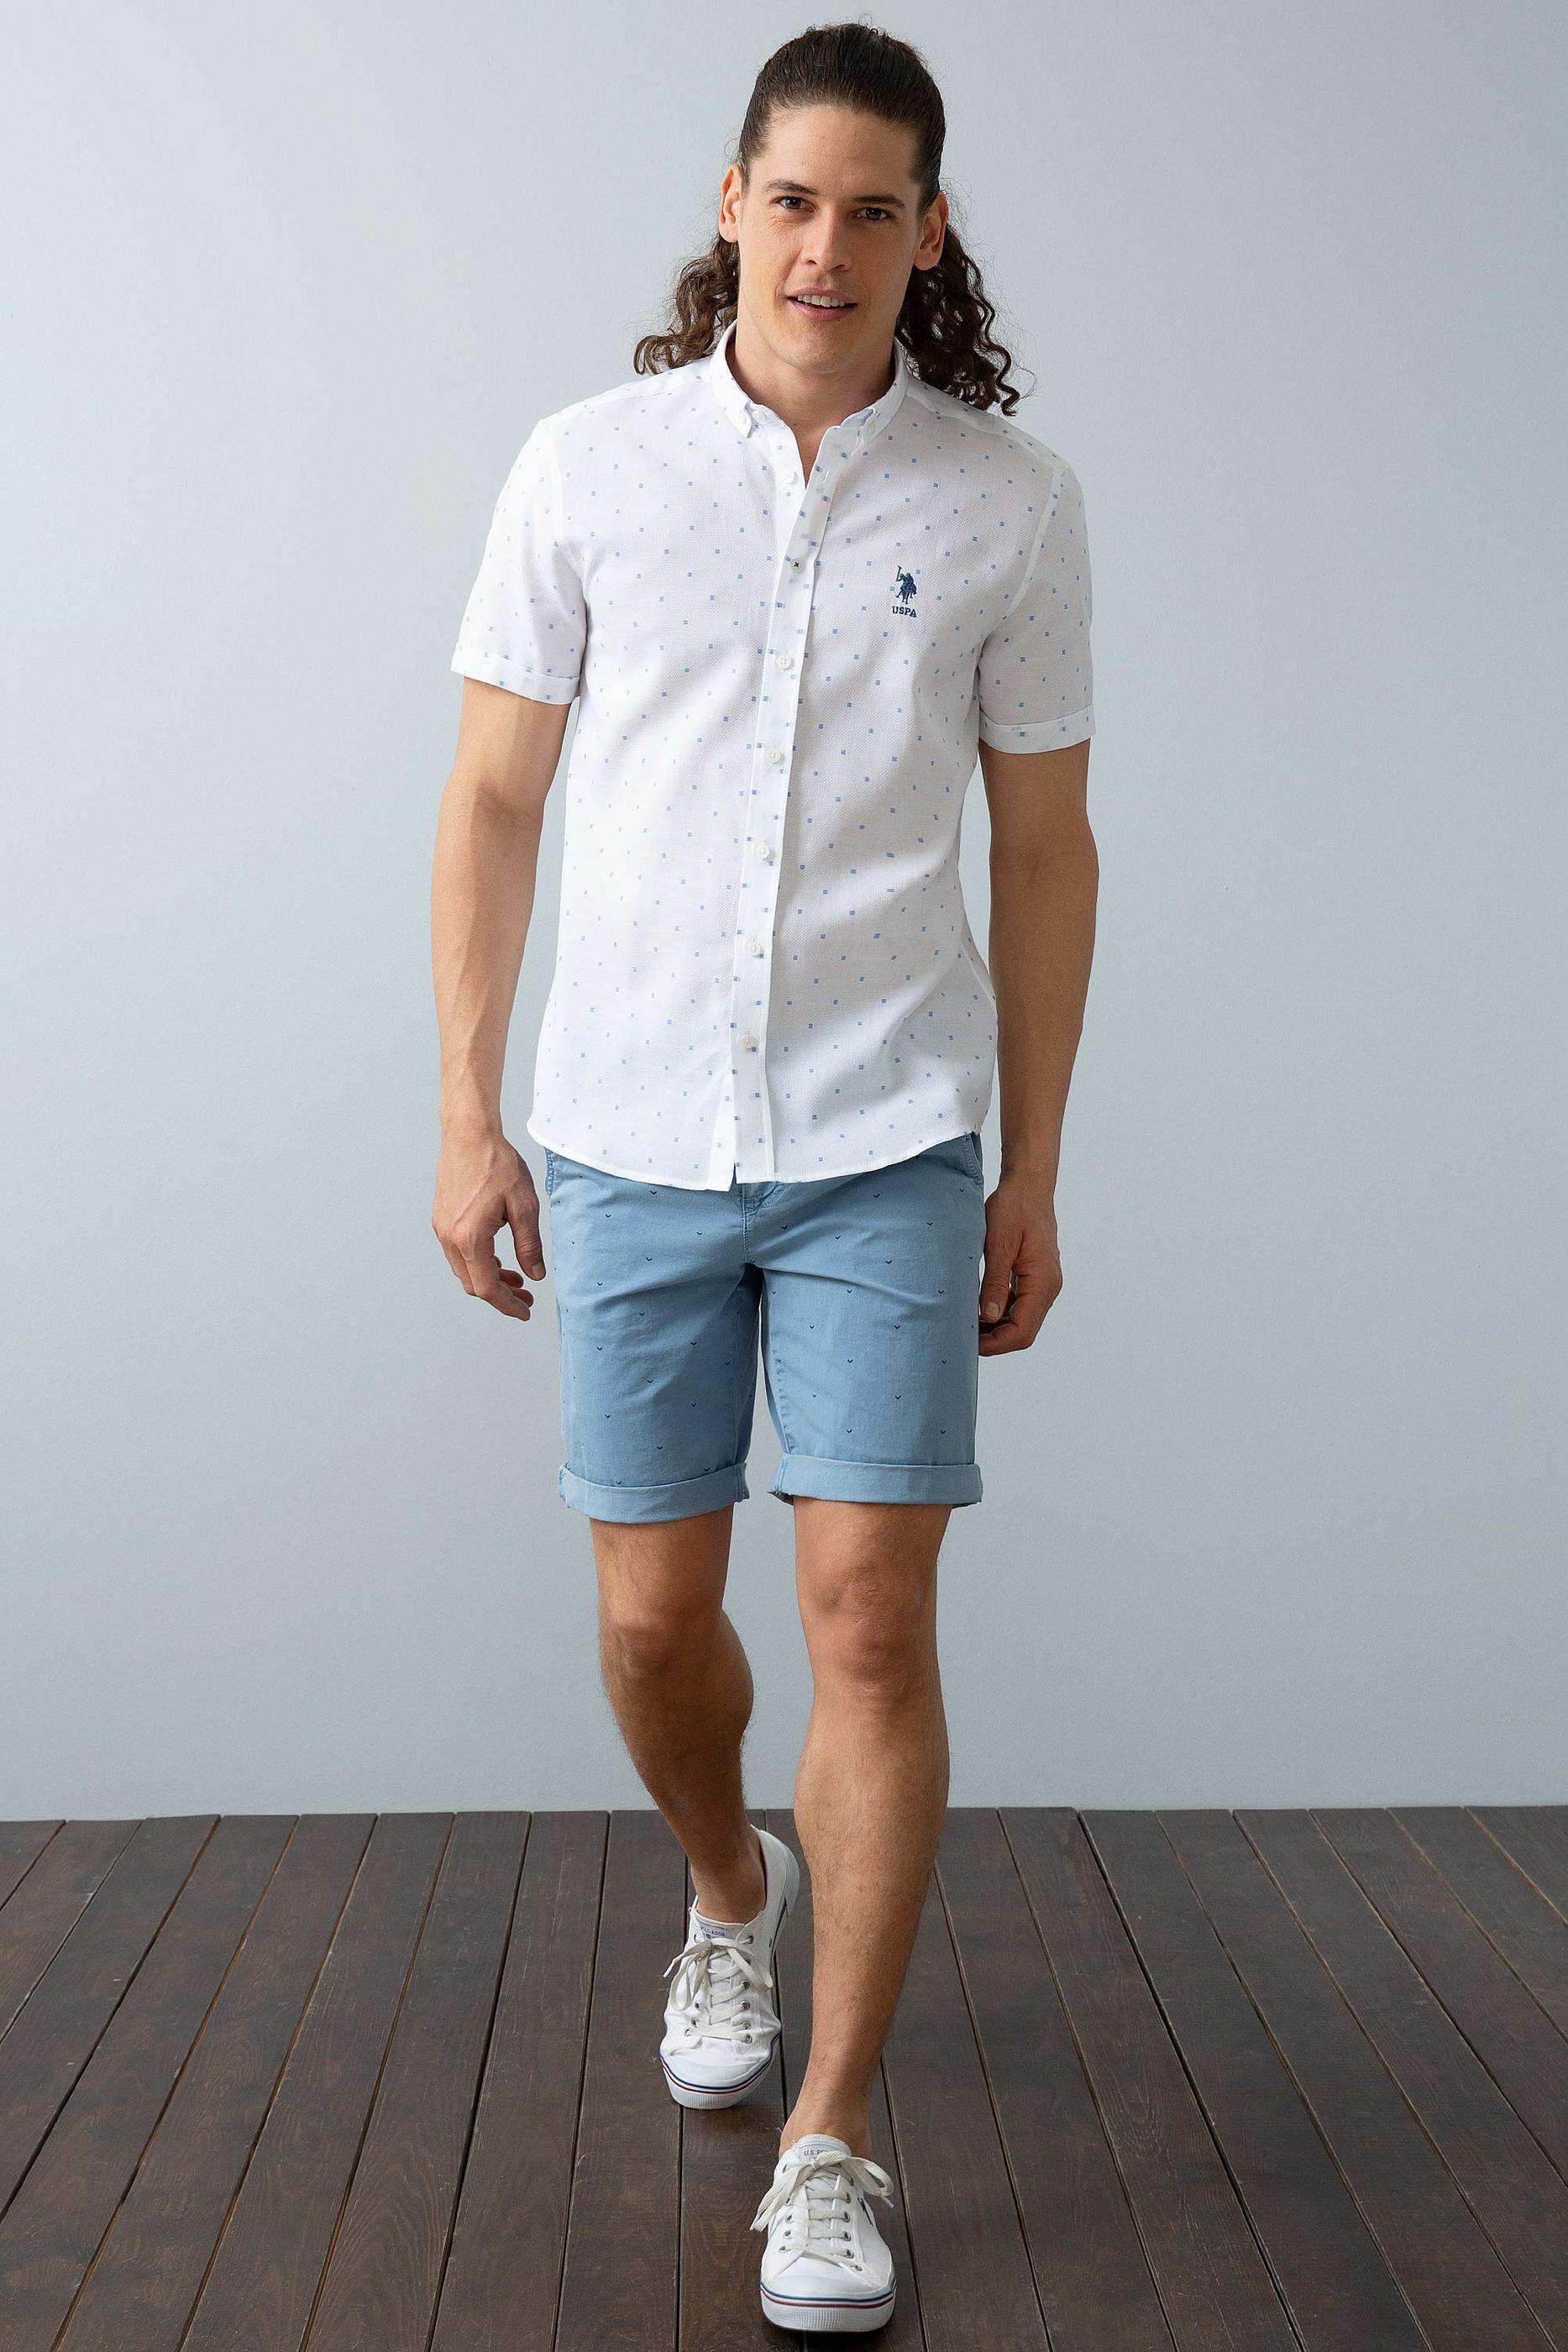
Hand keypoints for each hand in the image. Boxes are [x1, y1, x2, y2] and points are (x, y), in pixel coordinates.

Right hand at [432, 1128, 545, 1320]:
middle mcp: (450, 1238)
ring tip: (514, 1277)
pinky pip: (457, 1253)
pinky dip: (476, 1262)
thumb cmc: (497, 1164)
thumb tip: (534, 1275)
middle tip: (525, 1296)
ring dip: (488, 1278)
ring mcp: (442, 1228)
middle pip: (472, 1284)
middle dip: (499, 1295)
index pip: (487, 1288)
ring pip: (463, 1270)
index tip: (525, 1311)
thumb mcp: (524, 1206)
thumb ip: (529, 1245)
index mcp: (470, 1238)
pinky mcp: (441, 1218)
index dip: (507, 1305)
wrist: (468, 1134)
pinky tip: (496, 1256)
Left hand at [977, 1177, 1062, 1354]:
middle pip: (1023, 1331)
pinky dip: (1001, 1313)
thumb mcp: (998, 1244)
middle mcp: (1048, 1287)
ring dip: (996, 1328)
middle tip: (962, 1337)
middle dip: (995, 1340)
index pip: (1022, 1330)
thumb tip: (989, 1317)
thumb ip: (994, 1282)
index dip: (996, 1344)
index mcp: (1042, 1282)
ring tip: (966, 1325)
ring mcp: (1043, 1283)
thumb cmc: (1014, 1208)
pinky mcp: (1034, 1277)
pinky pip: (1020, 1305)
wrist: (1028, 1186)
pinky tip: (978, 1308)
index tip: (969, 1344)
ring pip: (1021, 1320)